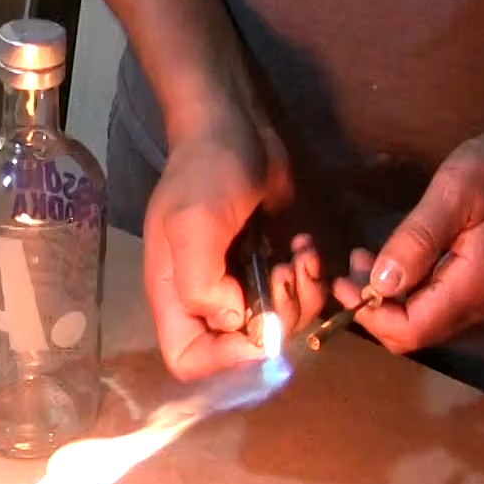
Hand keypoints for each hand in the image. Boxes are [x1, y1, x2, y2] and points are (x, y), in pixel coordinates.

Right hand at [142, 107, 324, 378]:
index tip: (257, 329)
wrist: (233, 125)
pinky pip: (297, 296)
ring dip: (300, 297)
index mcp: (174, 295)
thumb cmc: (206, 172)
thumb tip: (234, 324)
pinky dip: (309, 278)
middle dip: (274, 321)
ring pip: (277, 326)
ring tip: (299, 257)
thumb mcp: (194, 225)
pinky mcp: (268, 264)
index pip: (187, 359)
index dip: (223, 359)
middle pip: (239, 348)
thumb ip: (202, 284)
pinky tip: (303, 245)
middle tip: (285, 276)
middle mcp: (205, 296)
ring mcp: (239, 282)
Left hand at [331, 123, 483, 353]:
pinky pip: (434, 302)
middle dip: (372, 309)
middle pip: (413, 331)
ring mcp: (483, 296)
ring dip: (386, 298)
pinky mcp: (481, 284)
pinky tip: (390, 260)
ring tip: (360, 259)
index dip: (370, 317)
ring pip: (422, 319)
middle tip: (347, 269)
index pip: (411, 331)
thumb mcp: (454, 193)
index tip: (342, 283)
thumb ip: (418, 240)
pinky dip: (404, 288)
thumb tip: (380, 285)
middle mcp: (479, 304)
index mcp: (472, 287)